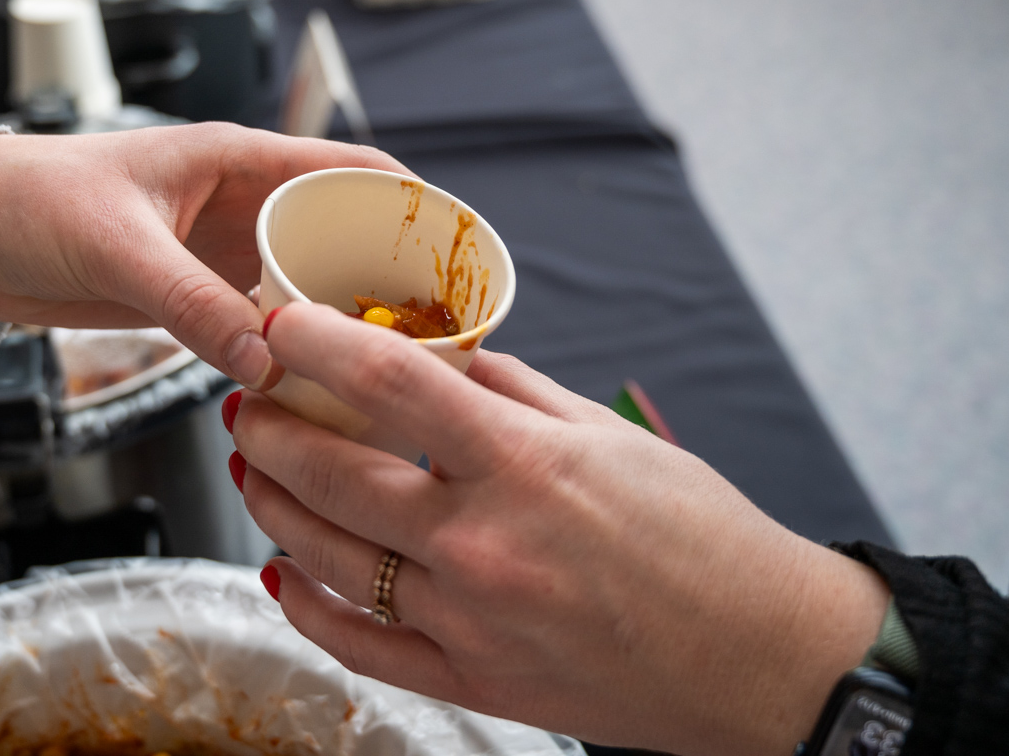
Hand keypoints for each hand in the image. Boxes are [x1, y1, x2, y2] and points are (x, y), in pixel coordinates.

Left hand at [0, 124, 407, 388]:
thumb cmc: (30, 201)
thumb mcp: (116, 245)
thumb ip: (189, 302)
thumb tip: (266, 363)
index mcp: (239, 159)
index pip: (352, 167)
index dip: (414, 203)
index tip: (461, 251)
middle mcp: (245, 203)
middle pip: (346, 233)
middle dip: (394, 276)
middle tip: (444, 333)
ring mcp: (223, 252)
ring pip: (310, 285)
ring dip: (346, 321)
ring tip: (397, 370)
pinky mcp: (197, 295)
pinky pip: (266, 323)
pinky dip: (295, 351)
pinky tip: (320, 387)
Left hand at [229, 303, 889, 755]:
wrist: (761, 659)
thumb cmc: (703, 540)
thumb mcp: (609, 436)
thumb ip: (513, 392)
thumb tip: (440, 358)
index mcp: (523, 464)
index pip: (387, 383)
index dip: (315, 345)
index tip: (280, 327)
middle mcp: (483, 543)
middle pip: (332, 472)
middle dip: (270, 427)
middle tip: (248, 401)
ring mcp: (470, 621)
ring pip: (328, 558)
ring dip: (272, 504)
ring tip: (253, 469)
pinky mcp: (473, 682)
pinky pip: (359, 644)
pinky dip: (305, 605)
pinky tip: (279, 569)